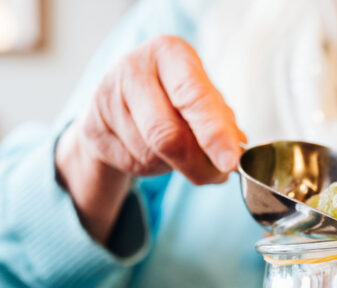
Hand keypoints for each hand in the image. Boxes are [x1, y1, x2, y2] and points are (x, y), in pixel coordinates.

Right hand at [56, 35, 244, 242]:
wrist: (121, 101)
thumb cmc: (175, 97)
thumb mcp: (204, 97)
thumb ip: (222, 122)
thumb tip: (233, 152)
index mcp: (168, 52)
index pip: (192, 96)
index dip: (214, 133)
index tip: (231, 161)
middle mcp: (132, 68)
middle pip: (167, 134)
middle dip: (199, 164)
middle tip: (219, 175)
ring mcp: (105, 97)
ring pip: (152, 154)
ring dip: (177, 166)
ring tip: (181, 151)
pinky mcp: (91, 128)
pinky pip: (133, 164)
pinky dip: (154, 169)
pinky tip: (154, 152)